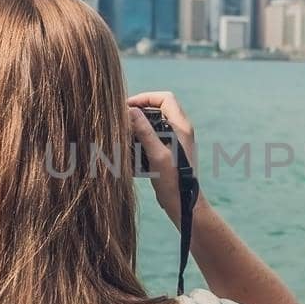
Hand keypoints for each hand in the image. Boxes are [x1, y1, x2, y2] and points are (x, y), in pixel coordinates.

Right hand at [127, 91, 199, 225]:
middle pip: (157, 109)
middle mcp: (180, 130)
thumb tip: (131, 111)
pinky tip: (129, 152)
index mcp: (181, 126)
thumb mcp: (157, 155)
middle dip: (138, 112)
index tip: (127, 107)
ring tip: (122, 136)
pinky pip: (153, 139)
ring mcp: (175, 141)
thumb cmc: (174, 182)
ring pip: (154, 124)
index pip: (164, 98)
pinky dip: (140, 141)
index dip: (145, 98)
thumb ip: (145, 131)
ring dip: (138, 127)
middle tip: (121, 121)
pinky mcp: (169, 153)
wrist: (184, 205)